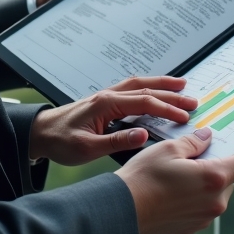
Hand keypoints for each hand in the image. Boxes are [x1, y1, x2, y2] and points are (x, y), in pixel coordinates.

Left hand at [28, 76, 197, 165]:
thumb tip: (144, 135)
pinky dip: (148, 88)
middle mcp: (108, 95)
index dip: (166, 109)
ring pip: (139, 85)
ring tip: (182, 85)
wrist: (39, 133)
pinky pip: (131, 89)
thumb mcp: (87, 149)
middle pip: (145, 89)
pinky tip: (155, 91)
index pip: (143, 103)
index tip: (185, 117)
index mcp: (106, 104)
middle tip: (193, 99)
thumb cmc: (60, 141)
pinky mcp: (104, 101)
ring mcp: (106, 96)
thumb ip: (116, 142)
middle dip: (171, 93)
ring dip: (161, 85)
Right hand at [115, 128, 233, 233]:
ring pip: (214, 191)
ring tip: (173, 174)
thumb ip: (194, 142)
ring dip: (203, 180)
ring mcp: (206, 218)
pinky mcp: (193, 228)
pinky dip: (192, 195)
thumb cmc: (143, 178)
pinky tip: (169, 190)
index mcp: (215, 177)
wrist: (122, 212)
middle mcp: (216, 201)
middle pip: (228, 175)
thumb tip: (208, 137)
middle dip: (218, 162)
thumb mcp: (168, 149)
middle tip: (196, 152)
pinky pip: (200, 206)